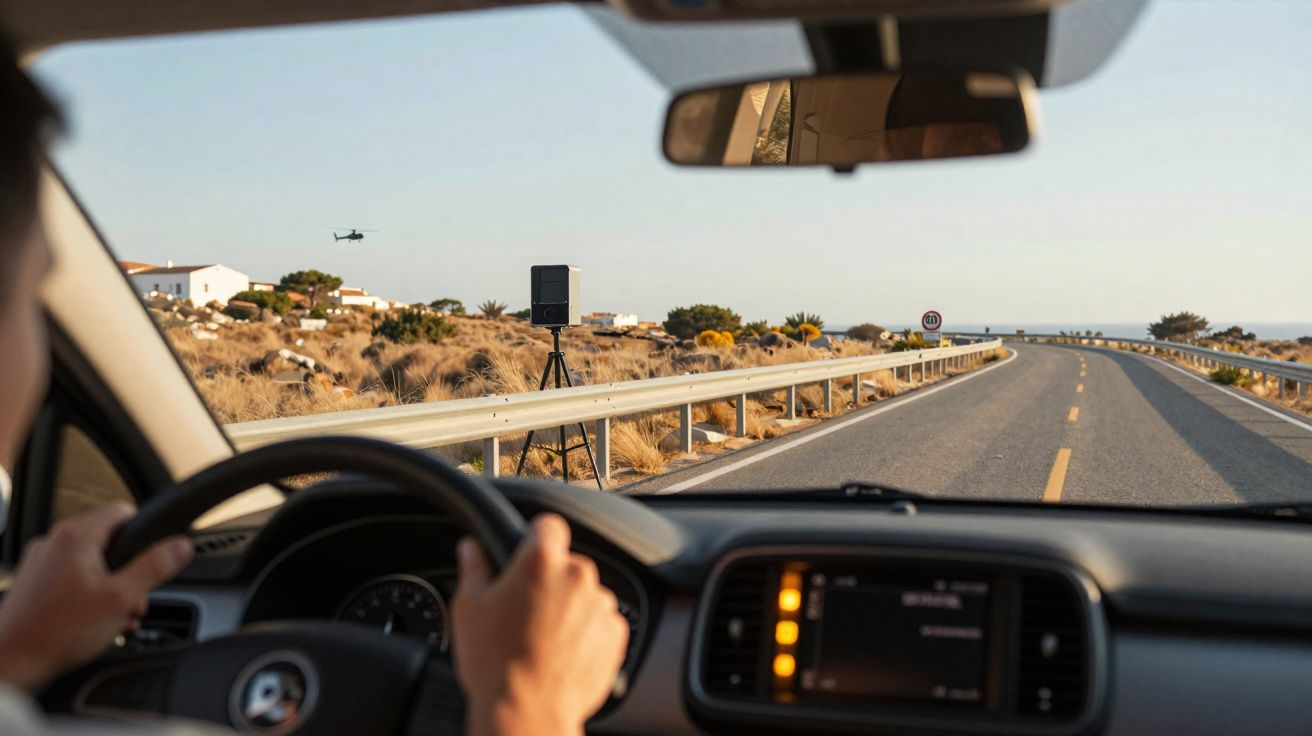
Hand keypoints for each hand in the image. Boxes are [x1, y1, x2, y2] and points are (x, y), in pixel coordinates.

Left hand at [0, 502, 192, 691]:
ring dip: (109, 588)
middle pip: (108, 543)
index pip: (123, 512)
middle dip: (128, 573)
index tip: (151, 560)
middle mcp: (54, 542)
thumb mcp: (122, 598)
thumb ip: (155, 567)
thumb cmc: (58, 631)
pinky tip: (92, 623)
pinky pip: (71, 579)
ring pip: (90, 564)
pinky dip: (87, 596)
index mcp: (76, 536)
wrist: (11, 662)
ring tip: (112, 619)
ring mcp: (39, 562)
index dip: (143, 535)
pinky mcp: (32, 583)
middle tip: (131, 602)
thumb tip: (180, 546)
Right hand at [451, 514, 628, 735]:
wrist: (528, 711)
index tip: (527, 552)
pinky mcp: (616, 633)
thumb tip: (471, 549)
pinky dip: (586, 631)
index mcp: (540, 561)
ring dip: (569, 606)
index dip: (535, 537)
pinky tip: (561, 652)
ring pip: (585, 593)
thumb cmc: (496, 663)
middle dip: (549, 579)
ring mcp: (601, 604)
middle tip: (525, 609)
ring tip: (542, 637)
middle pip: (566, 563)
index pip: (548, 524)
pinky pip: (600, 621)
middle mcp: (578, 575)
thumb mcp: (469, 609)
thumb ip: (474, 568)